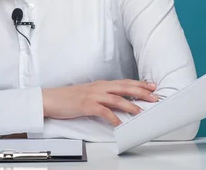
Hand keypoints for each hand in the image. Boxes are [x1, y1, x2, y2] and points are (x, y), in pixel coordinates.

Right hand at [42, 80, 159, 126]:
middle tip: (154, 96)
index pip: (124, 82)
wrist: (51, 99)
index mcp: (101, 84)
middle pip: (124, 87)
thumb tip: (118, 102)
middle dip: (141, 92)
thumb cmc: (69, 98)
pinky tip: (119, 123)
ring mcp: (93, 95)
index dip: (139, 84)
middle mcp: (99, 87)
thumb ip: (103, 96)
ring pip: (117, 98)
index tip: (152, 86)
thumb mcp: (89, 93)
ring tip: (141, 111)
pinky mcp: (87, 105)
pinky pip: (103, 111)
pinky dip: (113, 117)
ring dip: (130, 105)